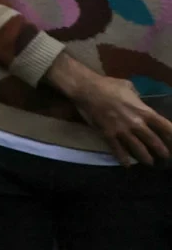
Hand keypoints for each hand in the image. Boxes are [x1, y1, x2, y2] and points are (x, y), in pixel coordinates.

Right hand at [47, 57, 171, 164]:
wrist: (86, 89)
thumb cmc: (108, 85)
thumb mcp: (128, 86)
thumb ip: (137, 96)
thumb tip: (139, 100)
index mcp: (143, 110)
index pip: (164, 126)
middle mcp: (136, 123)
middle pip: (153, 141)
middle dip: (162, 151)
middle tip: (166, 157)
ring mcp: (122, 130)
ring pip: (138, 148)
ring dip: (146, 158)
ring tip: (149, 162)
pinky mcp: (108, 134)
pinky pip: (118, 150)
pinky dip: (123, 159)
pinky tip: (126, 165)